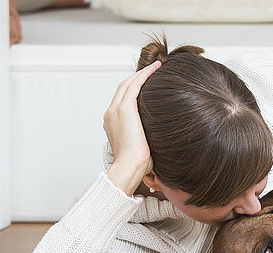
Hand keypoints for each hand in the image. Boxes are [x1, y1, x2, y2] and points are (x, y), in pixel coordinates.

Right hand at [103, 61, 160, 194]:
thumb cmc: (138, 164)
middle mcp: (111, 113)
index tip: (147, 85)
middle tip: (153, 70)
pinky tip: (155, 69)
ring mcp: (115, 110)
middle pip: (123, 88)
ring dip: (142, 73)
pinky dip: (144, 75)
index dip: (134, 89)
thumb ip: (146, 138)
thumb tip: (161, 138)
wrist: (130, 166)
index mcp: (112, 123)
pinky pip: (135, 85)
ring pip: (128, 84)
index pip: (122, 100)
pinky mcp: (124, 108)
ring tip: (156, 66)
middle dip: (138, 77)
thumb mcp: (142, 147)